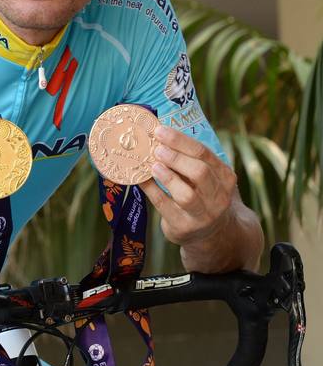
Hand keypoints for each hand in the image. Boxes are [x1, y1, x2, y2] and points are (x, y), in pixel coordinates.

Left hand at [140, 124, 236, 249]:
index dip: (181, 141)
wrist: (214, 234)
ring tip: (153, 165)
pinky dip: (152, 190)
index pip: (204, 153)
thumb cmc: (205, 196)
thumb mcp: (209, 178)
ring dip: (168, 177)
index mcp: (225, 177)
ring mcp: (203, 214)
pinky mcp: (184, 226)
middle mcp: (218, 196)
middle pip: (200, 172)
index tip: (160, 130)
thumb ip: (193, 160)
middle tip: (157, 148)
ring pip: (187, 194)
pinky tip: (141, 179)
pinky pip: (165, 206)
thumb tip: (161, 135)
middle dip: (176, 158)